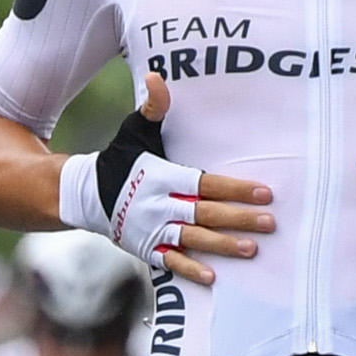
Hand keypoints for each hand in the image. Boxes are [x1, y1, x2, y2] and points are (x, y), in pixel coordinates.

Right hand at [57, 69, 274, 287]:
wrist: (85, 195)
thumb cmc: (119, 160)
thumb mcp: (135, 130)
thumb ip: (153, 107)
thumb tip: (157, 77)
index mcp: (163, 176)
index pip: (206, 183)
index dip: (236, 189)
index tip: (265, 193)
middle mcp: (160, 204)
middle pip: (206, 212)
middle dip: (239, 218)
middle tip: (270, 222)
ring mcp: (153, 229)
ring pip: (193, 238)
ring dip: (223, 246)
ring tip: (252, 250)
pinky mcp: (146, 247)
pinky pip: (170, 261)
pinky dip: (189, 269)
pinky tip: (212, 278)